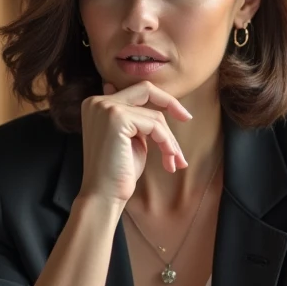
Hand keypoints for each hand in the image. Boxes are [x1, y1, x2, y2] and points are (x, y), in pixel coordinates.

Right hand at [79, 81, 191, 203]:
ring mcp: (106, 108)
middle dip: (171, 103)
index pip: (136, 92)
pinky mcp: (117, 118)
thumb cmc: (118, 172)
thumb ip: (136, 119)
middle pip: (145, 89)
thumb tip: (149, 106)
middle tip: (188, 118)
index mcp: (98, 104)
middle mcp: (98, 102)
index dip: (160, 100)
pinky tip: (169, 160)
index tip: (181, 114)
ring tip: (175, 160)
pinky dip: (166, 143)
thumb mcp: (130, 139)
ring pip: (154, 114)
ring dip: (169, 139)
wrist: (104, 196)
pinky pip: (154, 125)